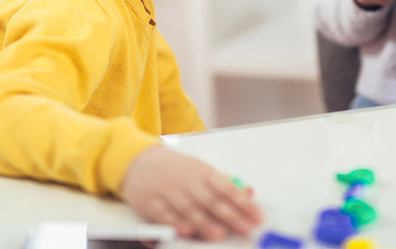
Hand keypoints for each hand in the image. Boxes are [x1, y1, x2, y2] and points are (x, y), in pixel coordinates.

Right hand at [120, 145, 261, 240]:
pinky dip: (174, 222)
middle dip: (230, 215)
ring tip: (218, 233)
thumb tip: (249, 192)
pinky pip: (163, 214)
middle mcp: (186, 181)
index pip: (227, 188)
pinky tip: (184, 230)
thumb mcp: (200, 170)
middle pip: (211, 200)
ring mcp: (168, 191)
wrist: (138, 161)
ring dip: (204, 222)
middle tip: (245, 227)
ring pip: (188, 208)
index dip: (243, 203)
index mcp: (202, 172)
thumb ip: (224, 182)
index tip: (257, 215)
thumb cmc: (175, 169)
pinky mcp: (151, 202)